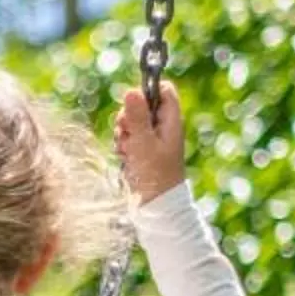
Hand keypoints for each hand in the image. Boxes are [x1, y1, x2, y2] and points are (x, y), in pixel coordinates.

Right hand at [115, 84, 186, 201]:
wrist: (156, 205)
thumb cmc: (154, 174)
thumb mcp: (143, 142)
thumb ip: (137, 116)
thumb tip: (131, 90)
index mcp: (171, 121)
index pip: (163, 90)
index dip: (147, 91)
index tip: (133, 104)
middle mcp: (163, 127)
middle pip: (142, 104)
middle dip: (128, 116)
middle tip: (127, 132)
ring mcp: (153, 139)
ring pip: (132, 122)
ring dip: (123, 133)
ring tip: (128, 150)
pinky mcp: (142, 150)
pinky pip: (128, 137)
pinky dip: (123, 144)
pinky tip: (126, 157)